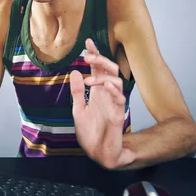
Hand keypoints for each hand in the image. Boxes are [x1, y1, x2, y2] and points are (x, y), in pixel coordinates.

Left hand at [70, 39, 126, 168]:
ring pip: (117, 81)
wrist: (98, 153)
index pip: (98, 69)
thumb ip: (77, 92)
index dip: (95, 55)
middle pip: (109, 70)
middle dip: (100, 60)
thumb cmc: (90, 133)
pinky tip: (106, 85)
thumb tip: (74, 72)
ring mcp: (113, 103)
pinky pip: (120, 99)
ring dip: (103, 77)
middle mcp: (107, 95)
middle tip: (88, 56)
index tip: (88, 42)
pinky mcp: (118, 115)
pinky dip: (115, 91)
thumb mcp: (78, 109)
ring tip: (88, 80)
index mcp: (97, 92)